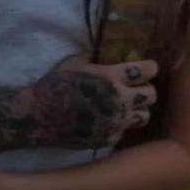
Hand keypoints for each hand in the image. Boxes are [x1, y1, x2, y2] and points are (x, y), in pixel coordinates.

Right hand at [40, 58, 157, 146]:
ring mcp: (115, 122)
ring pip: (145, 116)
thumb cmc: (54, 84)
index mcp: (111, 76)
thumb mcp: (74, 62)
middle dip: (146, 90)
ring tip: (125, 106)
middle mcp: (119, 100)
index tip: (146, 68)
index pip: (148, 70)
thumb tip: (105, 51)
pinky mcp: (108, 139)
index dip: (149, 68)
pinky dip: (120, 125)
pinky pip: (125, 131)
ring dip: (138, 109)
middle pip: (151, 95)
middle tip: (136, 89)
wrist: (38, 116)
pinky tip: (107, 119)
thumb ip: (95, 58)